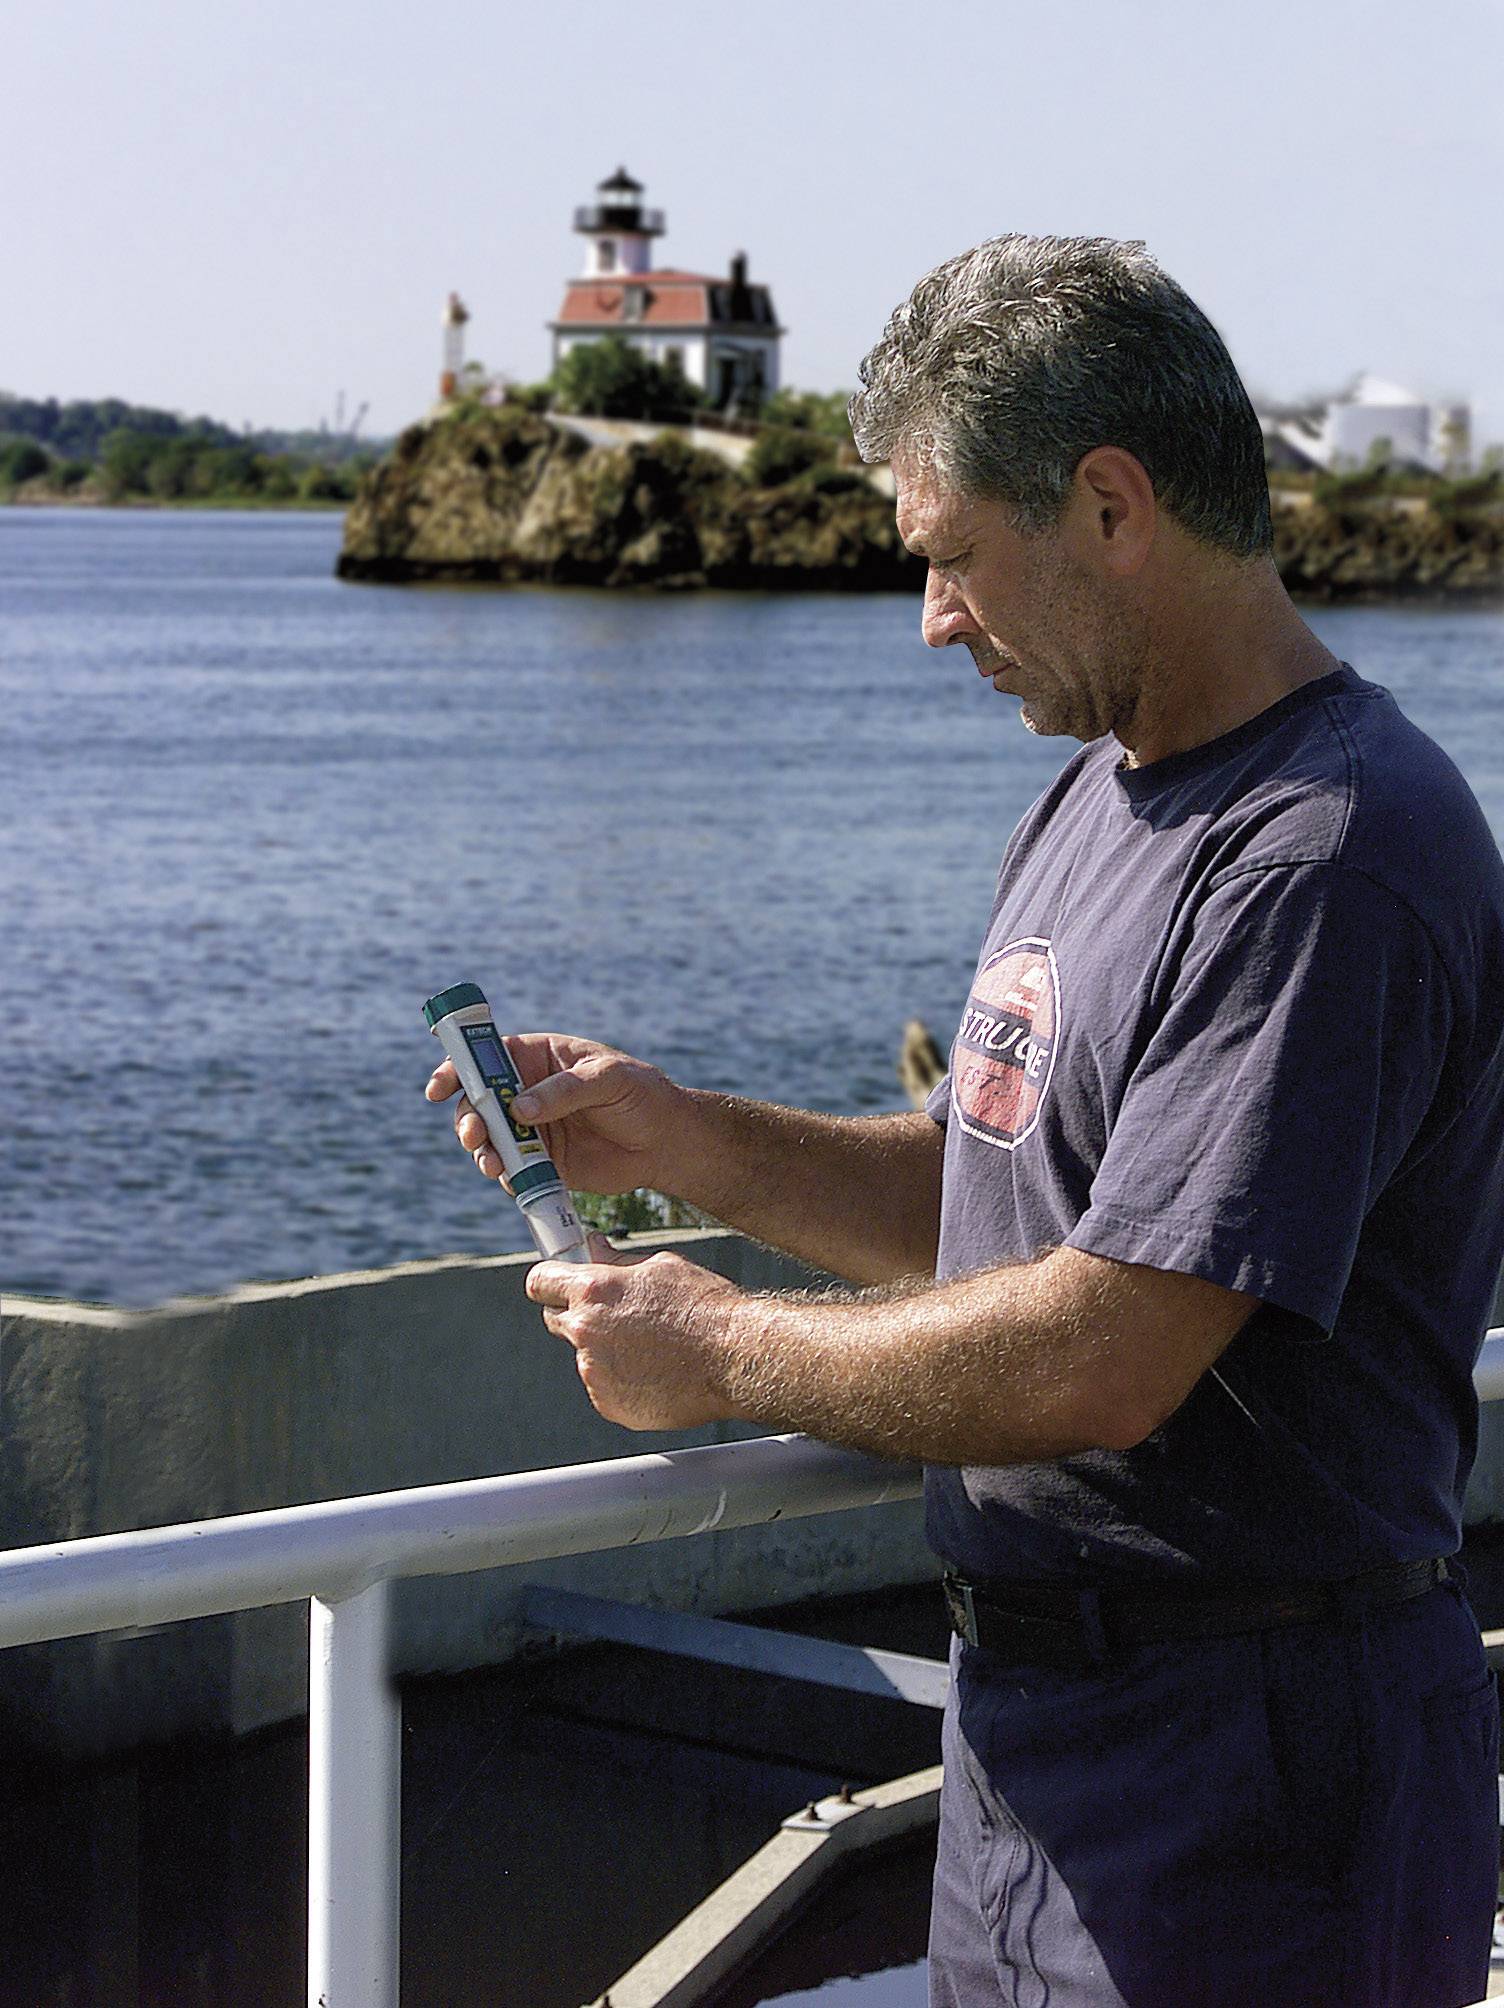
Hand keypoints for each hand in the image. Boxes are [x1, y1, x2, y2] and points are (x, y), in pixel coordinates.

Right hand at [425, 1032, 678, 1194]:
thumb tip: (519, 1108)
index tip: (438, 1086)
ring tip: (493, 1163)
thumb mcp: (609, 1079)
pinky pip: (510, 1169)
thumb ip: (564, 1091)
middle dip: (467, 1117)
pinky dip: (504, 1174)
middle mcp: (527, 1092)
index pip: (487, 1056)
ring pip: (488, 1138)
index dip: (457, 1068)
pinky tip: (511, 1178)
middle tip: (474, 1134)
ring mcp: (531, 1129)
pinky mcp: (541, 1163)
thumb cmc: (642, 1096)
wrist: (667, 1144)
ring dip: (481, 1150)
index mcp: (539, 1058)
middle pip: (478, 1101)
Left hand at [526, 1235, 746, 1430]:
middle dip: (577, 1315)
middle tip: (615, 1317)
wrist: (735, 1358)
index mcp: (593, 1291)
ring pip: (587, 1356)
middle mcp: (585, 1331)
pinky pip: (605, 1388)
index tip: (557, 1285)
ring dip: (606, 1351)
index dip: (549, 1282)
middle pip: (556, 1320)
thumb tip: (593, 1247)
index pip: (539, 1282)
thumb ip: (616, 1262)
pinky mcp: (609, 1404)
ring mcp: (594, 1372)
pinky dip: (623, 1381)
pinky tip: (657, 1372)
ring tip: (653, 1348)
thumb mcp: (661, 1268)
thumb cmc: (704, 1307)